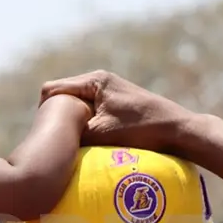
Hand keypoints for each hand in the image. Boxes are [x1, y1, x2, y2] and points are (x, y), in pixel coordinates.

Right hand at [39, 70, 191, 151]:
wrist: (177, 130)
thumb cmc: (141, 129)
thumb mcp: (101, 133)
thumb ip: (73, 132)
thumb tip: (50, 142)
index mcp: (93, 80)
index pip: (51, 90)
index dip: (45, 112)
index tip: (47, 133)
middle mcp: (98, 80)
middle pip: (60, 96)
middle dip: (56, 117)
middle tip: (56, 140)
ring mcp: (106, 90)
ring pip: (73, 105)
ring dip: (70, 122)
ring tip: (70, 141)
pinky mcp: (113, 102)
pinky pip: (86, 110)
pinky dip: (82, 123)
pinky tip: (84, 139)